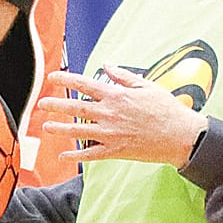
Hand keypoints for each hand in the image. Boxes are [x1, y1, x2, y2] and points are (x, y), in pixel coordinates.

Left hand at [34, 66, 208, 166]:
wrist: (181, 135)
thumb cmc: (166, 109)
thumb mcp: (147, 86)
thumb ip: (124, 76)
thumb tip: (107, 66)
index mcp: (117, 95)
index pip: (85, 85)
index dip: (66, 80)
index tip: (52, 78)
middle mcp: (110, 113)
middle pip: (76, 108)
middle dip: (57, 105)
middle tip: (42, 104)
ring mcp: (111, 133)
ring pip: (79, 131)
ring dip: (60, 129)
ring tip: (46, 127)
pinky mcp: (115, 150)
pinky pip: (90, 154)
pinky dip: (75, 156)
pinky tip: (63, 157)